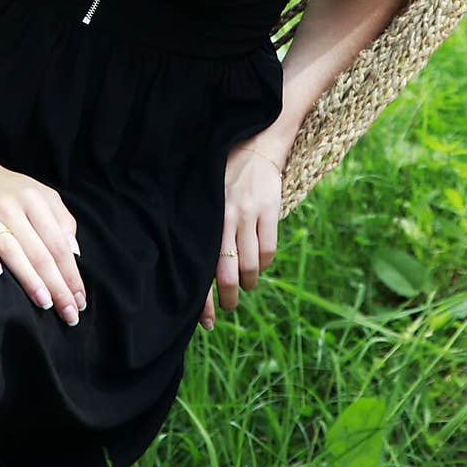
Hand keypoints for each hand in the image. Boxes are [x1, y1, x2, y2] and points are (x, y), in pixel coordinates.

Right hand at [0, 154, 86, 325]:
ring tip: (44, 302)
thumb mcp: (42, 195)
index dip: (71, 273)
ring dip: (28, 277)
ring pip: (10, 248)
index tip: (80, 300)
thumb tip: (75, 252)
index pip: (58, 243)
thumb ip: (61, 220)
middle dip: (57, 284)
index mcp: (35, 200)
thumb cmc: (10, 189)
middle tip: (69, 313)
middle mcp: (11, 206)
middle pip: (38, 250)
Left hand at [198, 142, 282, 331]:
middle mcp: (224, 218)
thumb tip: (196, 269)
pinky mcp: (269, 210)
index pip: (202, 268)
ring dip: (249, 282)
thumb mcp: (206, 199)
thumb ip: (203, 229)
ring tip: (246, 284)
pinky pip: (269, 250)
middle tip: (229, 306)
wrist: (256, 144)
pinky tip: (260, 265)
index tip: (206, 322)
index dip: (204, 300)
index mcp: (204, 219)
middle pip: (226, 273)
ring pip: (250, 266)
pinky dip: (265, 264)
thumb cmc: (224, 175)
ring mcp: (248, 214)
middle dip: (228, 298)